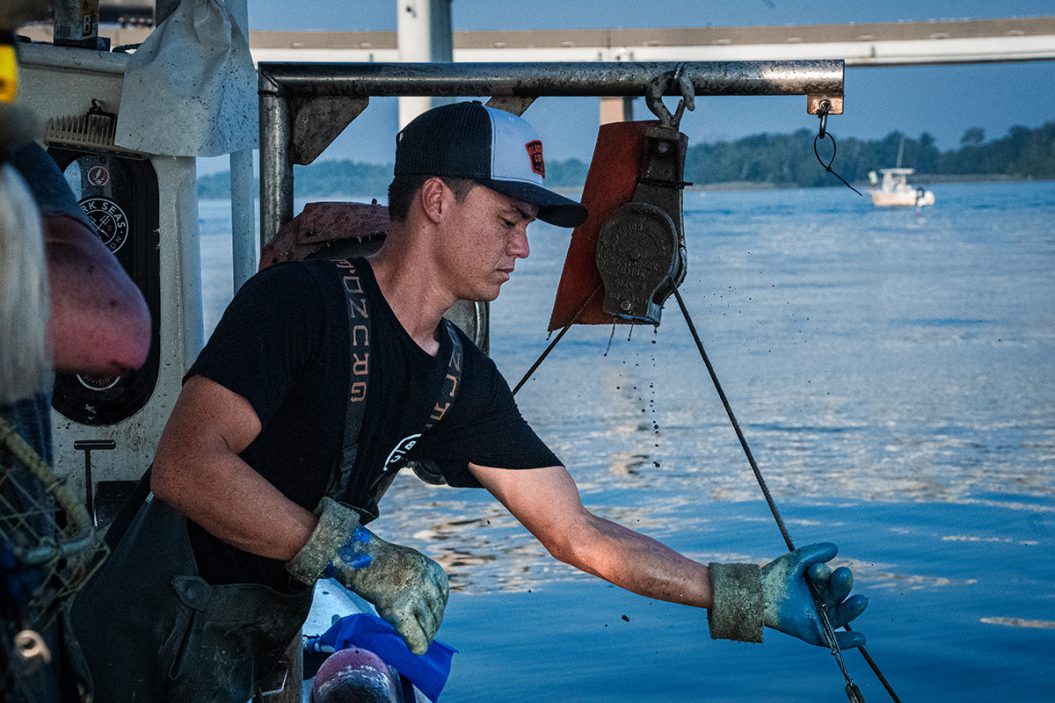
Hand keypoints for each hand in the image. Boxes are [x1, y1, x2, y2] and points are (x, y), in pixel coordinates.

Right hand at [287, 498, 448, 654]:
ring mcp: (413, 596)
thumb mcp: (408, 562)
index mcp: (431, 569)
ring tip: (418, 642)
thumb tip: (426, 601)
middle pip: (436, 613)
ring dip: (424, 636)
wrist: (356, 555)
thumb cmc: (376, 558)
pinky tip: (416, 649)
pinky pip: (415, 635)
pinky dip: (417, 645)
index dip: (433, 610)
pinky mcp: (398, 611)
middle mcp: (426, 582)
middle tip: (423, 633)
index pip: (442, 597)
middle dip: (431, 625)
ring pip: (428, 626)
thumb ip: (420, 579)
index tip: (427, 618)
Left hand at [761, 542, 866, 648]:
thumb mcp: (793, 561)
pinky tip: (860, 638)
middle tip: (843, 574)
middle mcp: (823, 600)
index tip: (814, 569)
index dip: (824, 573)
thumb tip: (835, 548)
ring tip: (861, 601)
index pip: (828, 578)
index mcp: (820, 583)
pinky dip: (847, 641)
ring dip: (852, 609)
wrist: (755, 596)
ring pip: (841, 614)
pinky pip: (833, 639)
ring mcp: (820, 617)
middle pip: (839, 593)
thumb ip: (813, 553)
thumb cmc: (775, 577)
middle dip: (842, 584)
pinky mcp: (814, 633)